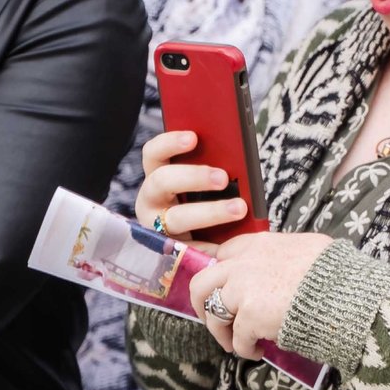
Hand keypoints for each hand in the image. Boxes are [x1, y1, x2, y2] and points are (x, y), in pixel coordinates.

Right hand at [133, 129, 252, 243]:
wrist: (215, 243)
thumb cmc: (211, 200)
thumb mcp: (210, 180)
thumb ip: (214, 165)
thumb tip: (235, 153)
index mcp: (158, 174)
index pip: (153, 153)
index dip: (170, 143)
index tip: (193, 138)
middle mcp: (150, 200)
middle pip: (162, 181)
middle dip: (194, 177)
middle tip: (223, 177)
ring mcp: (156, 227)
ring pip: (178, 217)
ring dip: (210, 212)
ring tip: (239, 208)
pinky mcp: (171, 251)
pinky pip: (190, 248)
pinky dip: (211, 245)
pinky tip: (230, 243)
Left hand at [188, 230, 335, 358]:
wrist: (346, 294)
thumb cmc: (336, 274)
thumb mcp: (307, 248)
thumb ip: (284, 254)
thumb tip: (283, 265)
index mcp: (258, 244)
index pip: (224, 254)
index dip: (221, 275)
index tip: (225, 290)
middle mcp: (244, 263)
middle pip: (202, 283)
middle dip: (203, 305)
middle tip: (215, 320)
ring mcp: (244, 289)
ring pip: (213, 314)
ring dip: (222, 333)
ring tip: (236, 344)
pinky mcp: (251, 316)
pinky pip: (237, 339)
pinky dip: (244, 349)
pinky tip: (257, 352)